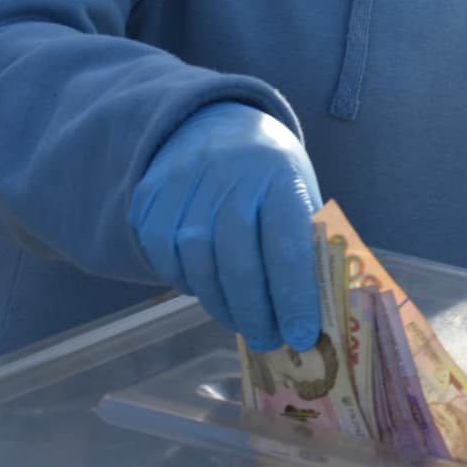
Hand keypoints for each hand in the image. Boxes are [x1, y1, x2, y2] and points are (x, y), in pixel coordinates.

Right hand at [130, 102, 322, 351]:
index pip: (286, 246)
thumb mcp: (298, 191)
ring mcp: (184, 187)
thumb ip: (305, 243)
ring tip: (243, 322)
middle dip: (256, 313)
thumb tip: (315, 313)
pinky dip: (189, 284)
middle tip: (269, 341)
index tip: (302, 335)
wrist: (214, 126)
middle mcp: (230, 177)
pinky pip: (167, 259)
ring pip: (199, 265)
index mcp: (278, 175)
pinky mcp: (151, 200)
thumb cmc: (269, 172)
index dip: (294, 297)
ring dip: (223, 305)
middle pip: (238, 262)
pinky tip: (209, 291)